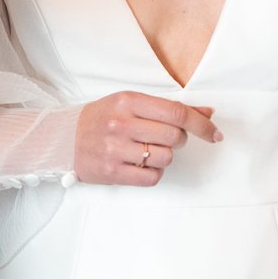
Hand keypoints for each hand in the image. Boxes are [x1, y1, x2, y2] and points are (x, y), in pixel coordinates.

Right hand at [74, 91, 219, 186]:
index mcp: (128, 101)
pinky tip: (140, 164)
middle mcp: (121, 123)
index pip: (176, 113)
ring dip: (164, 156)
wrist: (62, 138)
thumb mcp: (132, 103)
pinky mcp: (111, 172)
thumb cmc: (102, 118)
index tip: (215, 133)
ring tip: (146, 150)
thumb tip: (207, 112)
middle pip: (174, 137)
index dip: (202, 124)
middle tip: (166, 138)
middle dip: (179, 140)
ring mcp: (115, 149)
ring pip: (165, 158)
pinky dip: (153, 173)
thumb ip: (169, 108)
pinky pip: (151, 177)